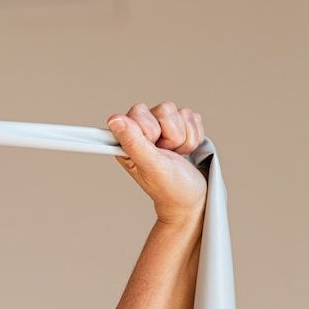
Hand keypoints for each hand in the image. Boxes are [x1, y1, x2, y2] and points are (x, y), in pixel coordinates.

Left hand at [106, 101, 206, 223]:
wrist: (193, 199)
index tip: (154, 148)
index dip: (151, 130)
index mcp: (128, 139)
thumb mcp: (150, 166)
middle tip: (168, 154)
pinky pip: (192, 116)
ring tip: (177, 155)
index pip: (138, 112)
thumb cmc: (170, 188)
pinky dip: (194, 136)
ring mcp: (163, 127)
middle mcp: (143, 130)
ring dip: (184, 137)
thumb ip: (133, 142)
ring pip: (180, 111)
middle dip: (172, 134)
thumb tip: (114, 119)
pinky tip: (186, 151)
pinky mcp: (181, 126)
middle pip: (163, 108)